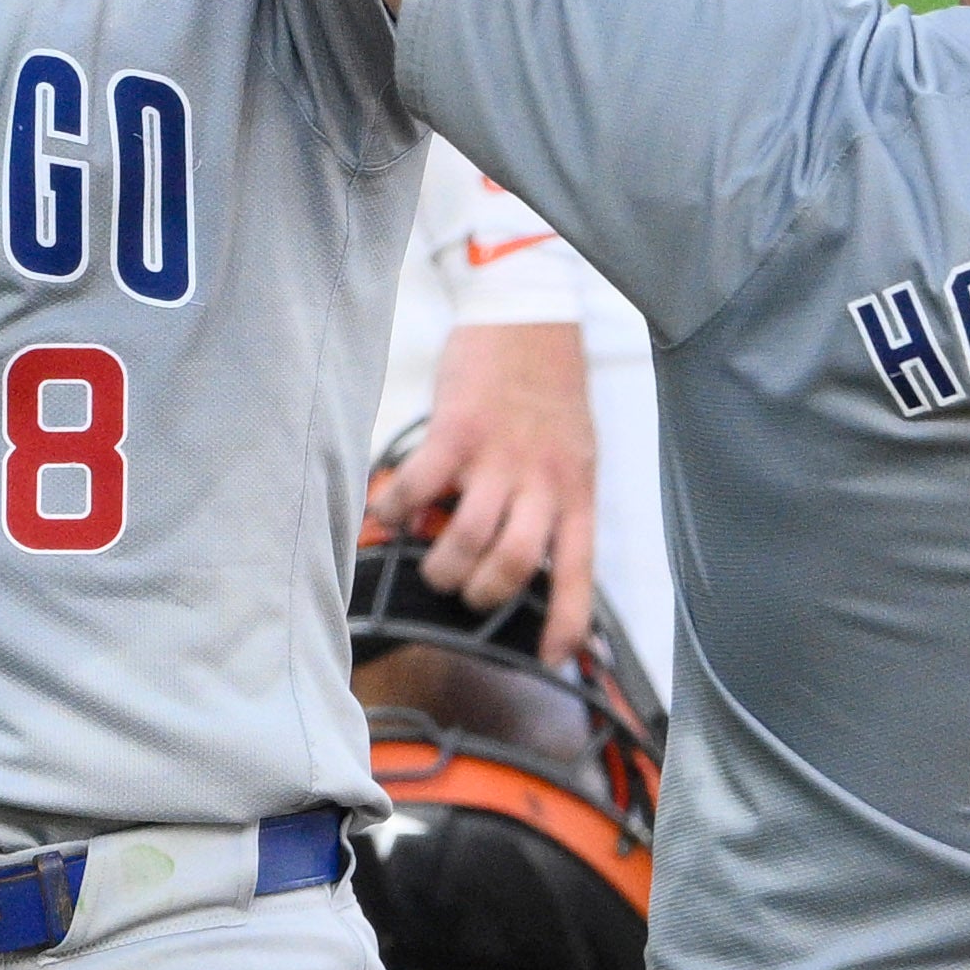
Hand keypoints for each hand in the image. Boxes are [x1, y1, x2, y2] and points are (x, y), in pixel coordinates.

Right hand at [368, 315, 600, 665]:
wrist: (528, 312)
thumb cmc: (546, 387)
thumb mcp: (572, 451)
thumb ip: (552, 501)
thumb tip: (519, 555)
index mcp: (576, 490)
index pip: (578, 571)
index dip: (566, 623)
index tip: (550, 657)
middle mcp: (543, 480)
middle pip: (511, 566)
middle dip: (479, 594)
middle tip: (463, 589)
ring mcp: (499, 457)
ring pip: (466, 539)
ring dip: (439, 562)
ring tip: (428, 556)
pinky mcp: (457, 432)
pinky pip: (418, 489)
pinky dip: (396, 509)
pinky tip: (391, 510)